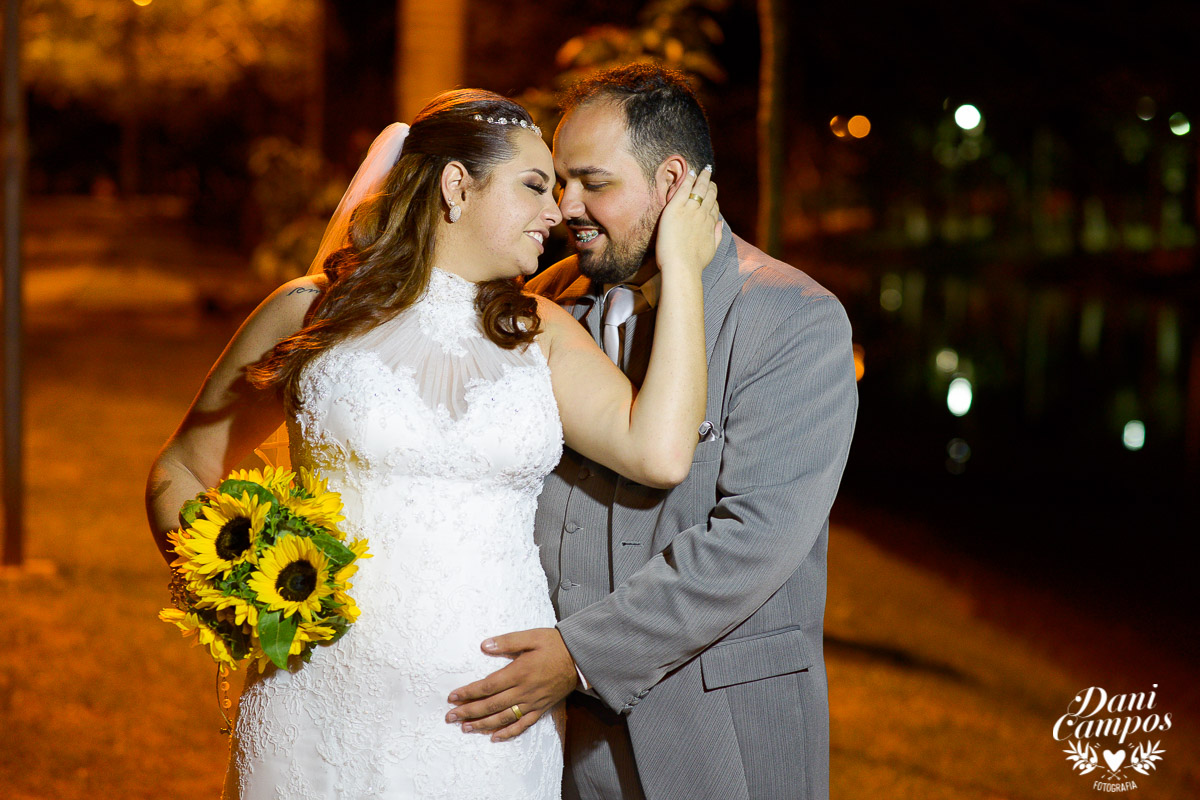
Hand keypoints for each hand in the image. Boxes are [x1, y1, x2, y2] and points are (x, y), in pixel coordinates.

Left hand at [446, 628, 578, 740]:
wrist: (580, 659)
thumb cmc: (554, 645)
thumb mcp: (531, 637)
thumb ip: (508, 642)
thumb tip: (484, 646)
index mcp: (519, 672)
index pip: (488, 686)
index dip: (469, 693)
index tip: (452, 697)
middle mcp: (524, 691)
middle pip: (491, 705)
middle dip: (469, 712)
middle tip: (450, 717)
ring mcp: (532, 702)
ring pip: (503, 718)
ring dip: (483, 725)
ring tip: (465, 728)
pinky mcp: (541, 709)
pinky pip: (522, 725)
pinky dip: (508, 733)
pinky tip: (494, 737)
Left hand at [655, 165, 720, 277]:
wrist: (682, 267)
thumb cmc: (694, 264)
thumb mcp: (711, 250)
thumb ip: (717, 235)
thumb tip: (720, 223)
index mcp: (710, 225)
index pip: (714, 207)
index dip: (714, 198)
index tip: (713, 193)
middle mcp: (703, 215)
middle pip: (710, 195)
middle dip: (711, 184)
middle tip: (709, 176)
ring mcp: (690, 210)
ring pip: (700, 189)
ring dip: (702, 178)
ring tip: (703, 170)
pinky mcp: (676, 209)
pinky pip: (684, 189)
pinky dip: (688, 179)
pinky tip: (690, 172)